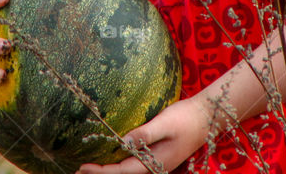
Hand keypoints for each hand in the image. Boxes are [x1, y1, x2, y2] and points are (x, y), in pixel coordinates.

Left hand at [76, 97, 212, 173]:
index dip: (102, 171)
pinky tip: (110, 159)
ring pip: (128, 171)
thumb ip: (145, 134)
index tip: (83, 167)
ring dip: (109, 170)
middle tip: (77, 172)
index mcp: (156, 163)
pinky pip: (134, 164)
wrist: (207, 117)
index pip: (122, 172)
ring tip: (88, 168)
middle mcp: (155, 168)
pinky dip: (118, 164)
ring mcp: (157, 163)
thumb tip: (124, 142)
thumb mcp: (165, 123)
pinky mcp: (157, 156)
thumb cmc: (186, 118)